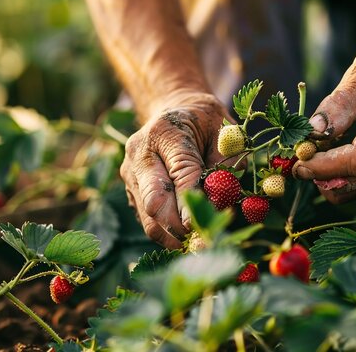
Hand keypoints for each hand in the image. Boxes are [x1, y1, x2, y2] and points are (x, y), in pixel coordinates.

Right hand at [120, 94, 230, 247]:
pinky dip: (166, 232)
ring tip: (196, 244)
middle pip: (154, 199)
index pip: (180, 173)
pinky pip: (147, 219)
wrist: (174, 110)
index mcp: (164, 132)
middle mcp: (139, 153)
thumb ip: (225, 164)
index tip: (202, 225)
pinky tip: (186, 237)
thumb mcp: (223, 132)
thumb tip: (220, 203)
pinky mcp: (131, 190)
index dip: (191, 203)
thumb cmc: (205, 122)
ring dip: (172, 235)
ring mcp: (130, 173)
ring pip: (147, 216)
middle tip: (201, 241)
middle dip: (177, 226)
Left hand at [293, 28, 355, 202]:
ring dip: (329, 175)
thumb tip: (314, 131)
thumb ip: (342, 102)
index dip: (323, 166)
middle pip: (354, 182)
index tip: (297, 159)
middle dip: (320, 174)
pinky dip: (342, 173)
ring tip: (312, 148)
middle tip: (297, 152)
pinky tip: (330, 151)